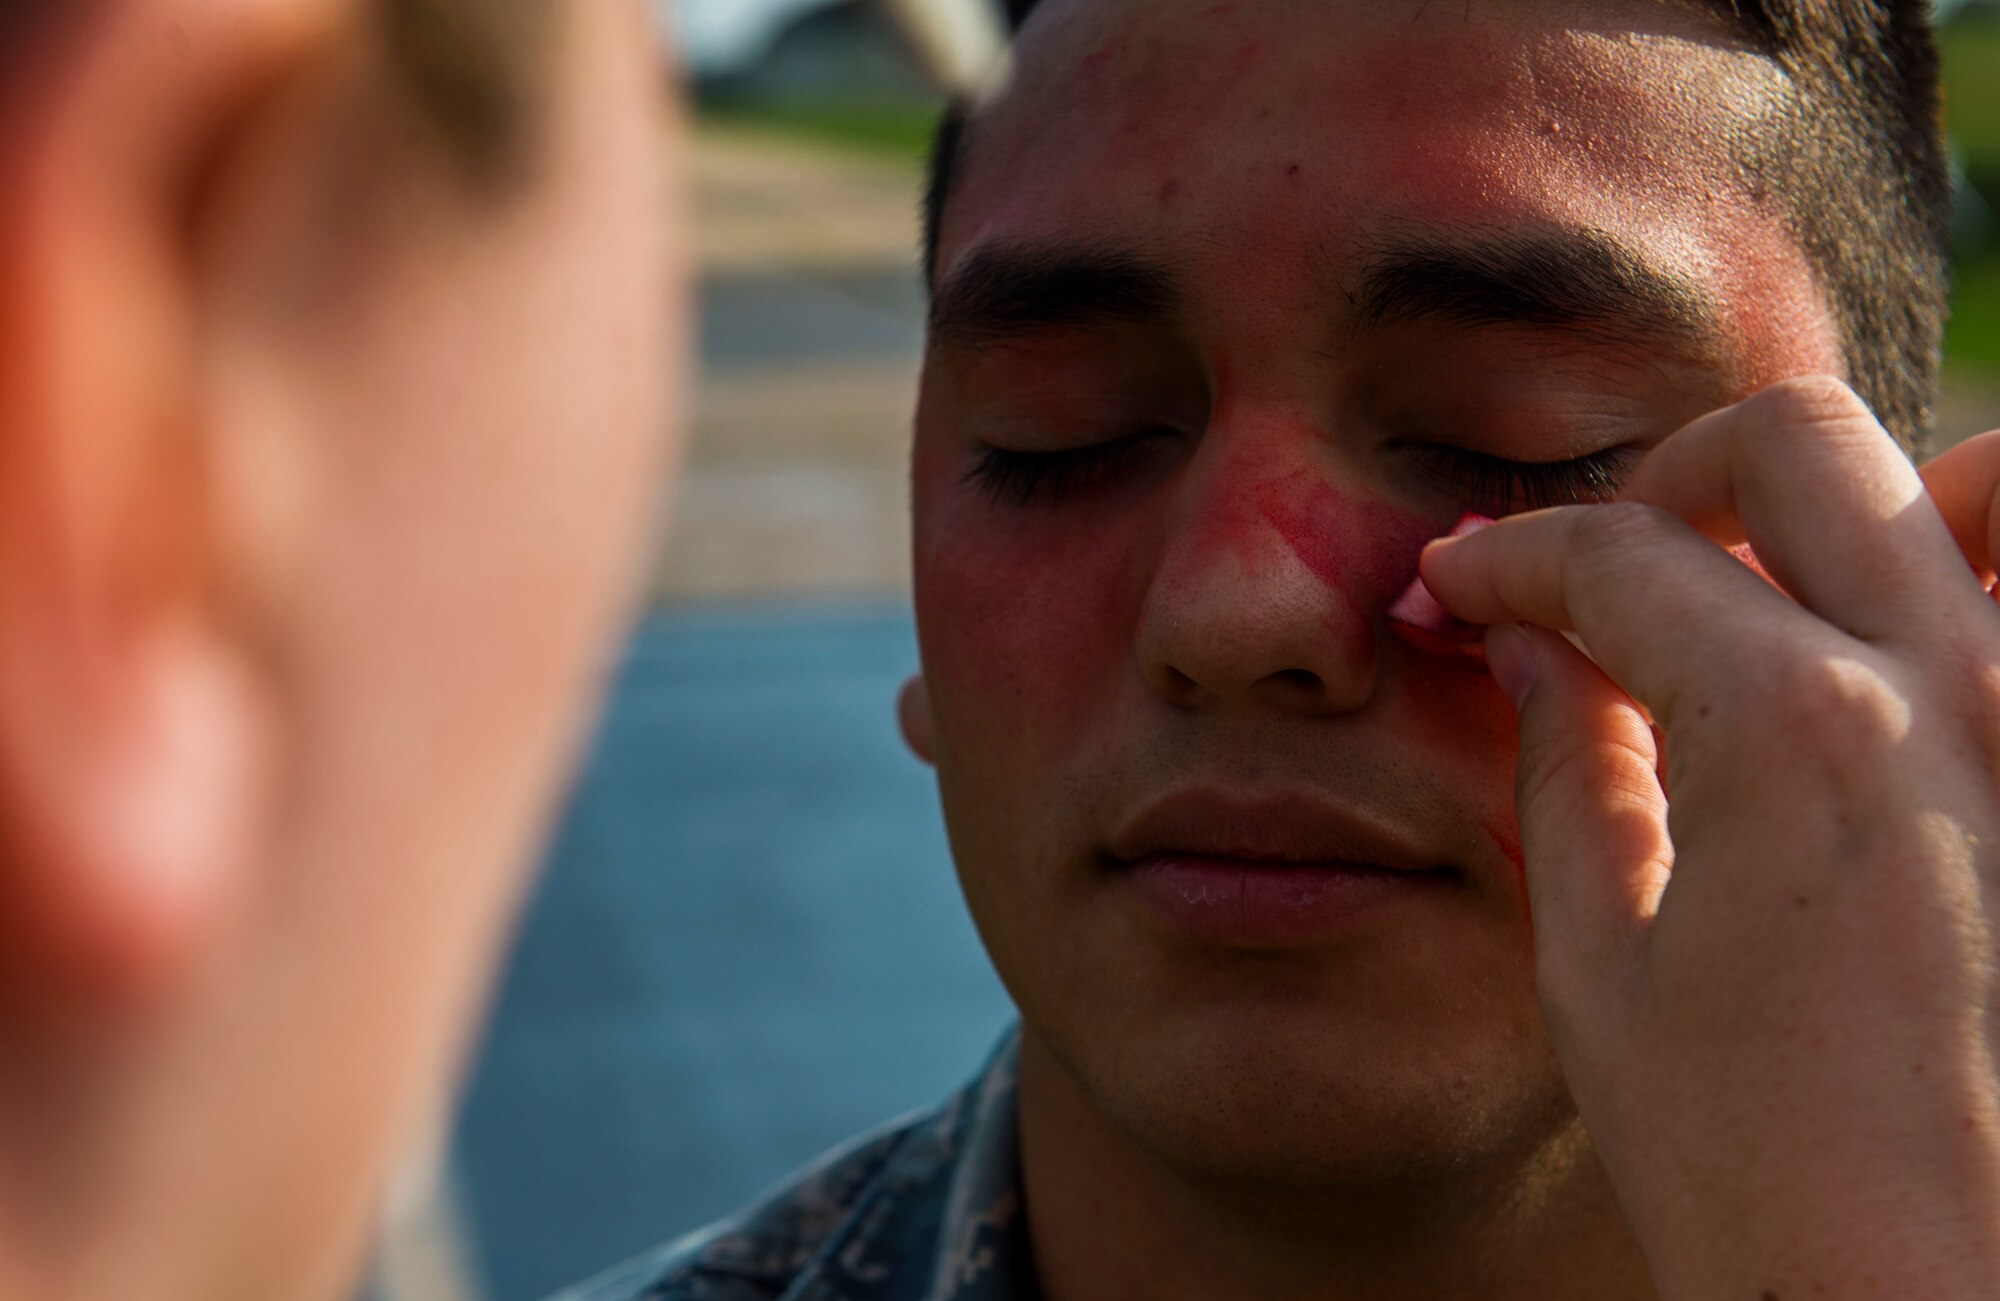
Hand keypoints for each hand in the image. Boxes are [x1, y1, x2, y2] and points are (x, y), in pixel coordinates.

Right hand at [1421, 376, 1999, 1300]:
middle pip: (1793, 444)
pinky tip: (1902, 670)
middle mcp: (1957, 691)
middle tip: (1603, 573)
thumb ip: (1567, 767)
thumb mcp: (1604, 972)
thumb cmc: (1763, 1186)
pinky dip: (1970, 588)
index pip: (1617, 559)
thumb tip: (1537, 646)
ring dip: (1861, 506)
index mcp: (1793, 735)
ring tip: (1785, 591)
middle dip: (1665, 484)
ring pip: (1982, 475)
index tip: (1459, 586)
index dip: (1507, 560)